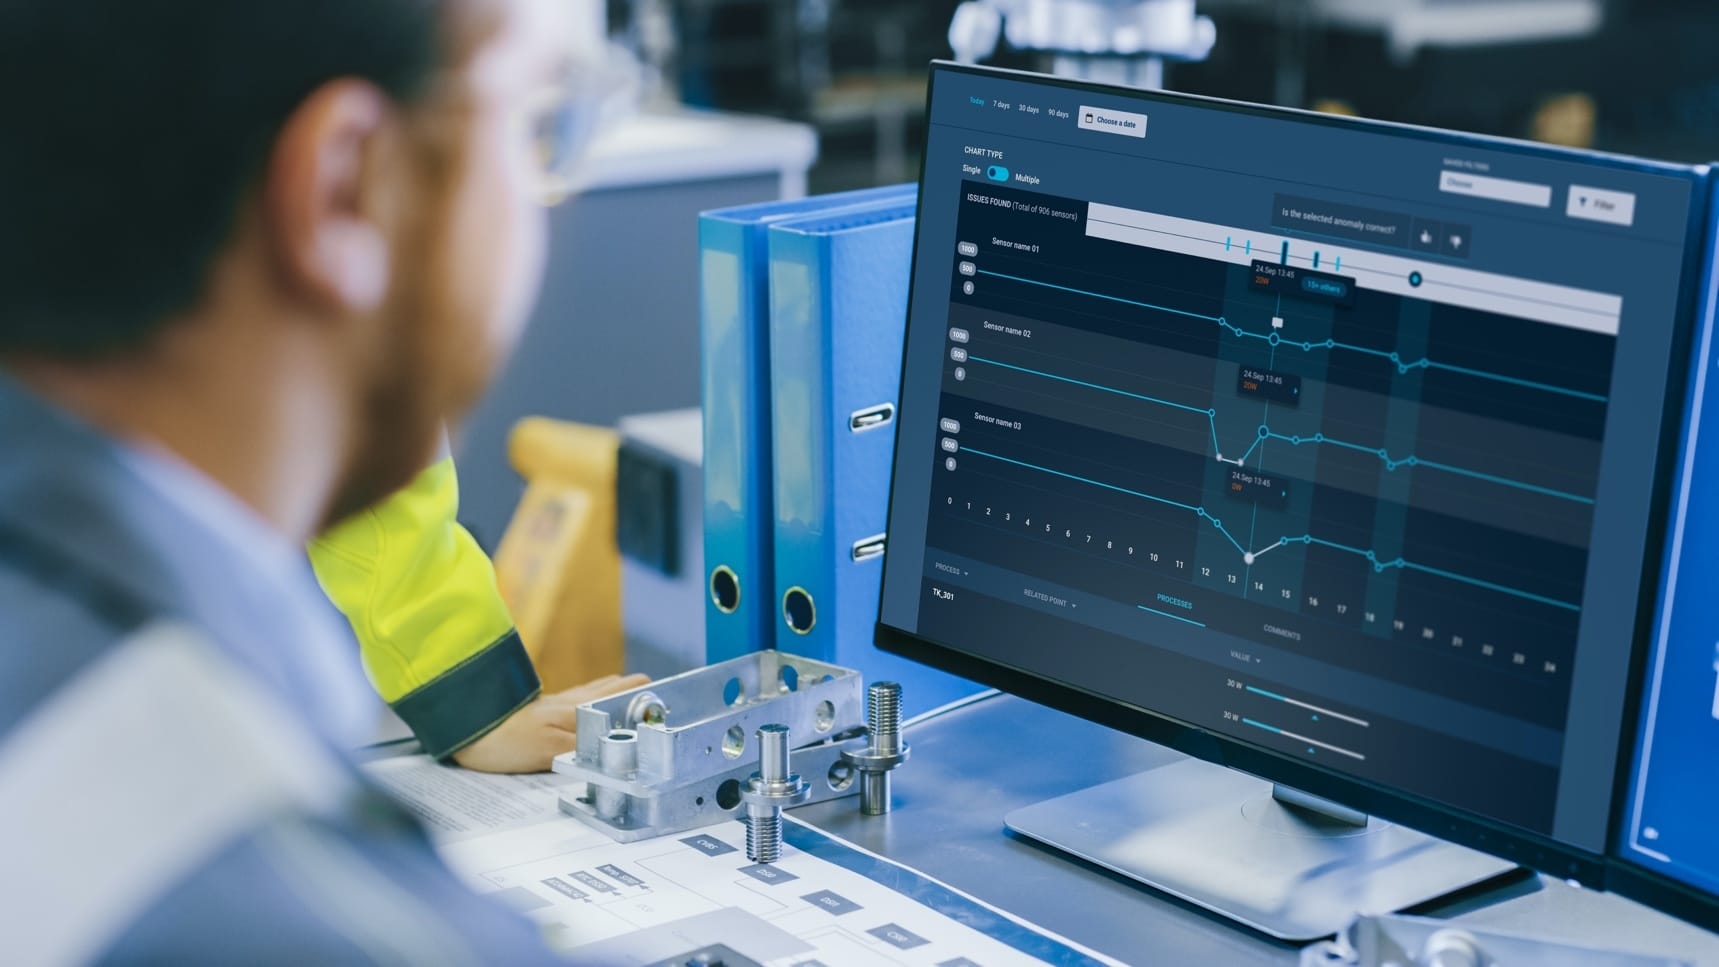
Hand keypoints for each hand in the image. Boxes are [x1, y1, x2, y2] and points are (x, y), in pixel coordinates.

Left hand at [452, 673, 649, 772]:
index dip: (653, 699)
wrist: (467, 727)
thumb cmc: (505, 739)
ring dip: (620, 700)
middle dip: (642, 697)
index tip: (671, 713)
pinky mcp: (546, 710)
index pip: (631, 690)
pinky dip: (598, 707)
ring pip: (601, 692)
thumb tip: (620, 749)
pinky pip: (582, 702)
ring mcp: (560, 702)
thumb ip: (585, 748)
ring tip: (635, 716)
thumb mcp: (549, 751)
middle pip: (620, 687)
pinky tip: (594, 718)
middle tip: (658, 715)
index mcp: (582, 706)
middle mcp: (575, 699)